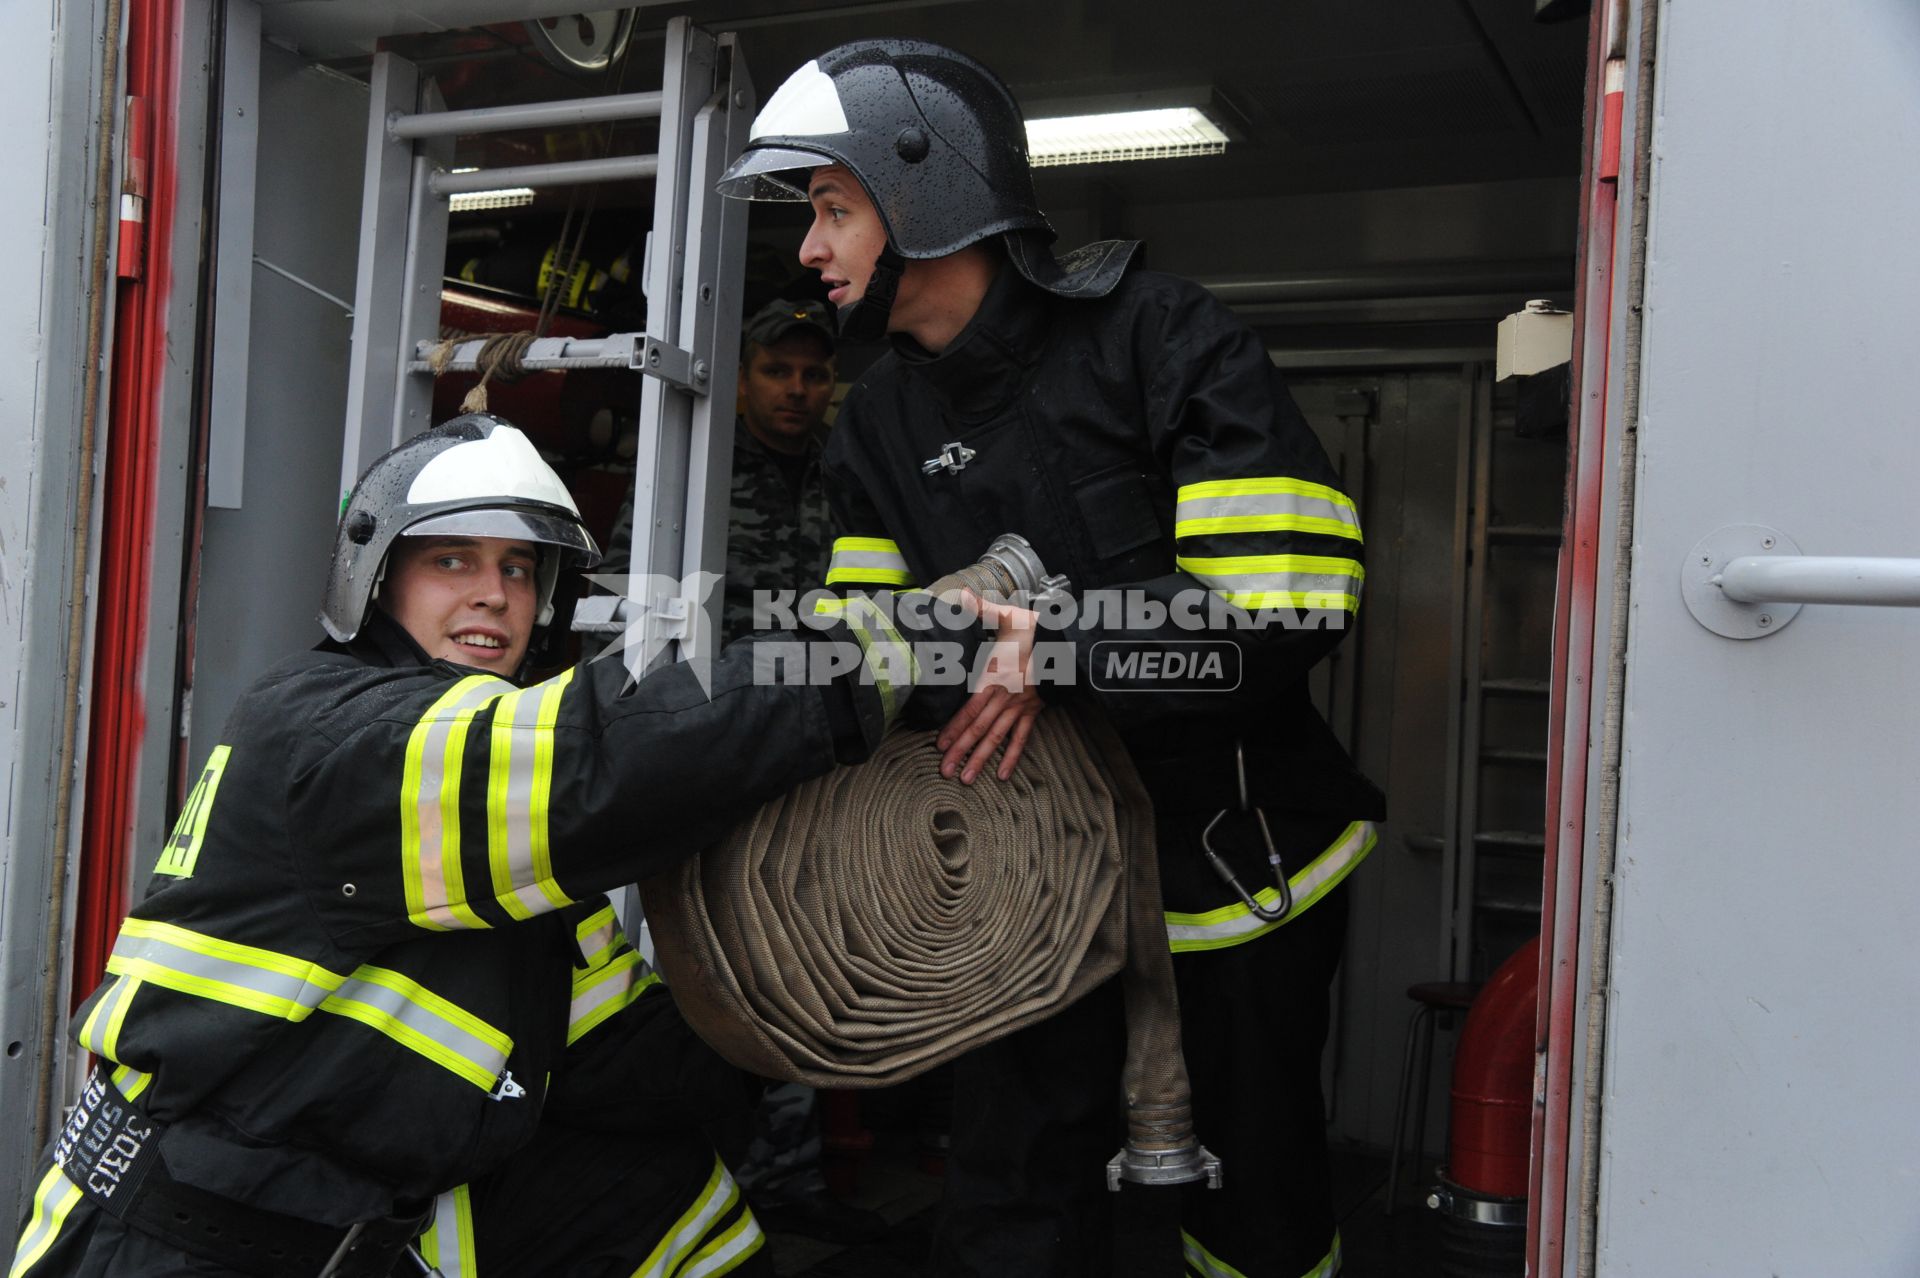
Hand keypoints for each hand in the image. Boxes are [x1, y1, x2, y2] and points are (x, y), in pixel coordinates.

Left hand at [937, 594, 1043, 783]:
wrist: (1069, 643)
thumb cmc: (1036, 629)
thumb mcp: (1008, 616)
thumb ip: (982, 609)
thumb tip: (961, 595)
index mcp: (995, 676)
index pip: (970, 707)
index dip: (955, 727)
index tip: (939, 745)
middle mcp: (1005, 697)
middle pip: (980, 728)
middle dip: (961, 750)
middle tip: (944, 771)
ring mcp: (1020, 707)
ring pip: (997, 737)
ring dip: (981, 759)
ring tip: (966, 778)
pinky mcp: (1033, 711)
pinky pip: (1021, 738)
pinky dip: (1012, 757)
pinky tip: (1003, 776)